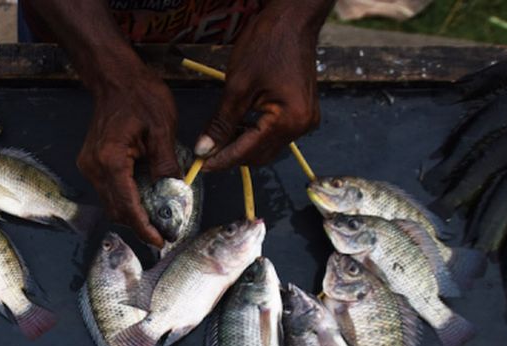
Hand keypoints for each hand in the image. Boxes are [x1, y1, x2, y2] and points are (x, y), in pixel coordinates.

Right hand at [78, 67, 180, 247]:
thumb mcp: (162, 129)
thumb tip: (174, 194)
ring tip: (157, 217)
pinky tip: (145, 198)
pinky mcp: (92, 163)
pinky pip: (109, 190)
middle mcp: (94, 167)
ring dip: (133, 213)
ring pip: (112, 203)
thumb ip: (166, 165)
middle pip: (117, 210)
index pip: (127, 205)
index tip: (160, 241)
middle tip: (164, 232)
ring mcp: (89, 166)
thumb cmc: (139, 96)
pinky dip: (127, 199)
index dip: (144, 228)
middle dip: (140, 224)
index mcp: (110, 160)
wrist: (115, 79)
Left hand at [195, 3, 324, 170]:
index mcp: (289, 120)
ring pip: (268, 147)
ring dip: (244, 146)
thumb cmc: (267, 44)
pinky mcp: (304, 112)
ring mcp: (306, 120)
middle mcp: (302, 126)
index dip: (222, 159)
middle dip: (233, 155)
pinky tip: (239, 126)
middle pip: (260, 155)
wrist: (292, 19)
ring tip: (220, 138)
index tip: (200, 165)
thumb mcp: (237, 85)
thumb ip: (221, 122)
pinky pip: (277, 134)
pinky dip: (257, 134)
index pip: (248, 150)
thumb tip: (204, 149)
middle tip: (206, 151)